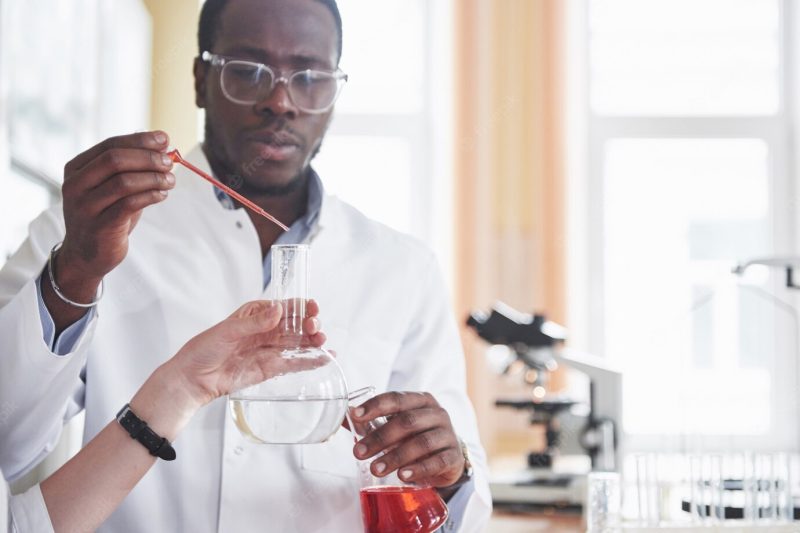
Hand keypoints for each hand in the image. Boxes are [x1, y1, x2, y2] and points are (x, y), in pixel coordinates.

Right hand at [57, 131, 175, 294]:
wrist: (87, 255)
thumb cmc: (106, 215)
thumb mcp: (115, 188)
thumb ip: (134, 166)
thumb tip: (162, 142)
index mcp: (76, 169)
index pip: (110, 145)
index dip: (140, 140)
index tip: (164, 139)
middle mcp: (75, 185)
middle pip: (115, 160)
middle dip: (147, 158)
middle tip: (169, 162)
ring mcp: (84, 207)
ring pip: (123, 182)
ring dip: (153, 178)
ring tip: (170, 180)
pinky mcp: (99, 227)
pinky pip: (128, 205)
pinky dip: (150, 196)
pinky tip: (162, 195)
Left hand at [166, 299, 325, 407]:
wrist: (194, 379)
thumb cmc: (204, 349)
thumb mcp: (228, 330)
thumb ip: (255, 322)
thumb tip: (278, 310)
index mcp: (256, 314)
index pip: (284, 307)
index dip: (300, 306)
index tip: (311, 307)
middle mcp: (267, 330)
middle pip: (295, 325)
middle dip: (309, 324)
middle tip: (314, 327)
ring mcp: (270, 349)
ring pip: (298, 343)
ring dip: (313, 341)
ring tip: (322, 341)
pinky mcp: (271, 369)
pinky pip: (294, 363)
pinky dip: (310, 361)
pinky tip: (325, 358)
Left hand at [351, 392, 465, 488]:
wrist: (448, 457)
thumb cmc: (417, 437)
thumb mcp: (398, 425)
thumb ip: (372, 421)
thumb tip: (343, 416)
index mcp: (421, 400)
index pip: (396, 398)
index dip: (375, 406)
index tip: (356, 415)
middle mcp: (437, 414)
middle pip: (407, 422)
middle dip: (379, 437)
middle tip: (358, 452)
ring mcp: (448, 435)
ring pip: (421, 443)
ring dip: (395, 456)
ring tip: (375, 468)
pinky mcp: (454, 457)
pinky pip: (436, 462)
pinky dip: (418, 469)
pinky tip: (403, 475)